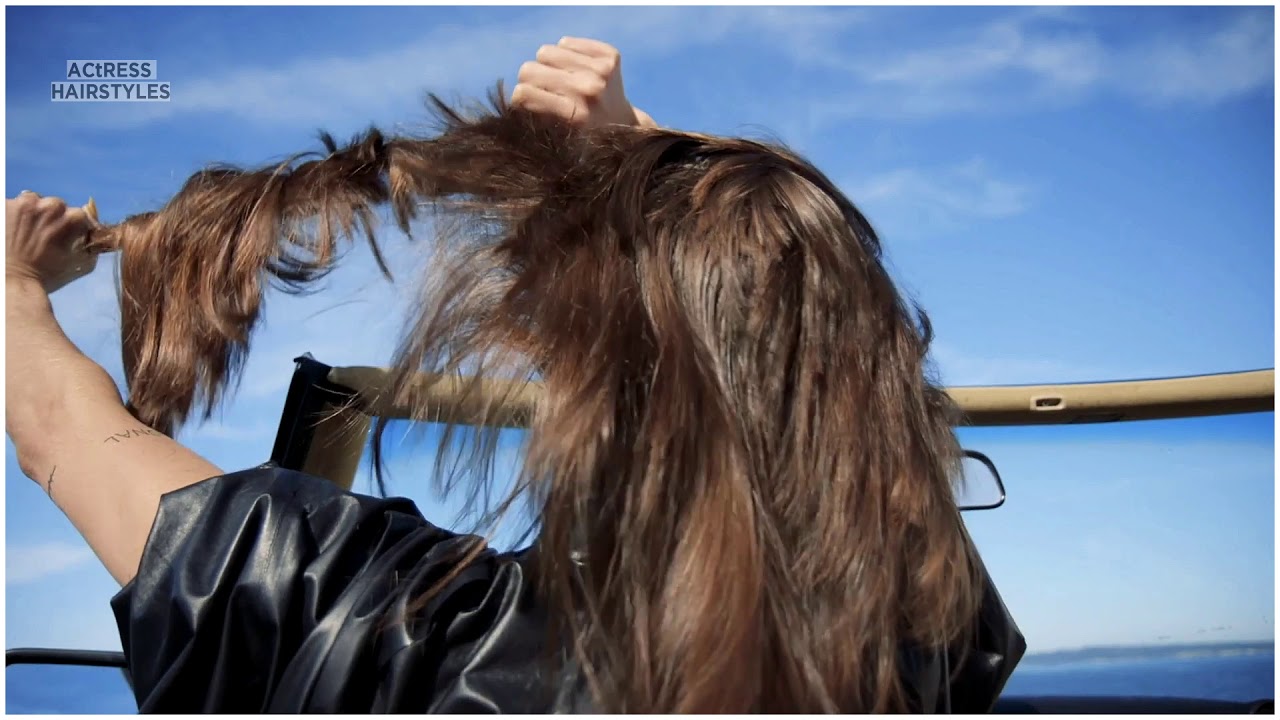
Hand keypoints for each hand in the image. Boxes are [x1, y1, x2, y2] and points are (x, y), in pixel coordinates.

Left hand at [6, 191, 98, 293]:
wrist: (11, 282)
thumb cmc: (47, 277)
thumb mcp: (81, 264)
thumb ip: (92, 245)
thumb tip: (94, 233)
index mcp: (71, 217)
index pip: (78, 214)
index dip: (72, 227)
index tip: (66, 237)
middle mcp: (48, 205)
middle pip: (53, 205)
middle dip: (51, 218)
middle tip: (43, 236)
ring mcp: (21, 203)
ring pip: (30, 202)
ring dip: (30, 214)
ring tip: (24, 233)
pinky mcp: (2, 206)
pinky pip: (10, 206)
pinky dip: (11, 216)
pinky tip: (10, 233)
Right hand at [511, 37, 656, 128]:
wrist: (626, 128)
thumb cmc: (586, 139)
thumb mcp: (558, 140)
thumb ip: (533, 120)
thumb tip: (510, 99)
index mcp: (574, 115)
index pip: (522, 94)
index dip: (518, 100)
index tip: (526, 106)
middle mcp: (589, 88)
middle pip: (528, 69)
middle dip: (529, 82)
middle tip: (544, 94)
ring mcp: (602, 69)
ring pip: (545, 52)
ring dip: (547, 66)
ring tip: (560, 81)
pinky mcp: (609, 55)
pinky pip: (565, 42)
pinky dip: (565, 55)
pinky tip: (575, 71)